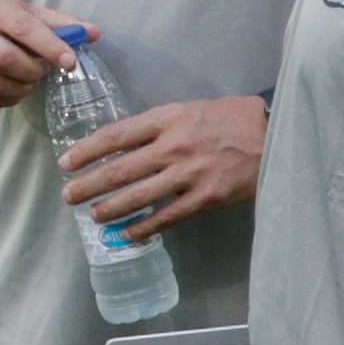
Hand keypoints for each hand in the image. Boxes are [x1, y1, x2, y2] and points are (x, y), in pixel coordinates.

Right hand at [0, 0, 82, 108]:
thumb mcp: (28, 13)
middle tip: (41, 74)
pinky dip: (1, 99)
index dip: (50, 47)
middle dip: (31, 72)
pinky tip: (8, 89)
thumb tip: (93, 33)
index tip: (70, 62)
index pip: (23, 29)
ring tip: (26, 83)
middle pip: (4, 59)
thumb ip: (61, 24)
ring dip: (17, 89)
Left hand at [62, 92, 264, 234]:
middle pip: (119, 169)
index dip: (86, 151)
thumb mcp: (191, 110)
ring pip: (138, 196)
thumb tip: (120, 144)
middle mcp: (175, 146)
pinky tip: (126, 235)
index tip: (66, 163)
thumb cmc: (231, 120)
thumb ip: (158, 125)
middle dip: (88, 185)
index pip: (115, 136)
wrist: (277, 135)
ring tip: (93, 216)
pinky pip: (166, 217)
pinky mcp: (206, 197)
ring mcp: (190, 174)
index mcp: (168, 119)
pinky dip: (142, 228)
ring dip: (110, 209)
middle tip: (68, 196)